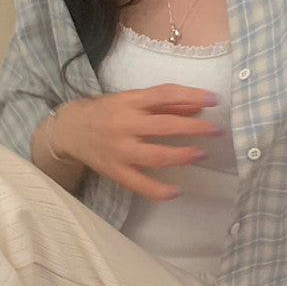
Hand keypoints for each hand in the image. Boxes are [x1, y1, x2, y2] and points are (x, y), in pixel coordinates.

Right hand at [54, 84, 220, 200]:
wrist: (70, 130)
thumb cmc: (106, 112)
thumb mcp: (132, 100)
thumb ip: (164, 103)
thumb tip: (198, 106)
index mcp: (129, 102)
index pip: (164, 95)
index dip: (191, 96)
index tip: (214, 100)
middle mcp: (125, 124)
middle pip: (164, 126)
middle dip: (194, 128)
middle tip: (216, 131)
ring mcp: (120, 150)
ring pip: (155, 155)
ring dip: (182, 155)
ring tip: (201, 154)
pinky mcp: (115, 171)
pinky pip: (139, 184)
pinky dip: (159, 190)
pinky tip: (176, 191)